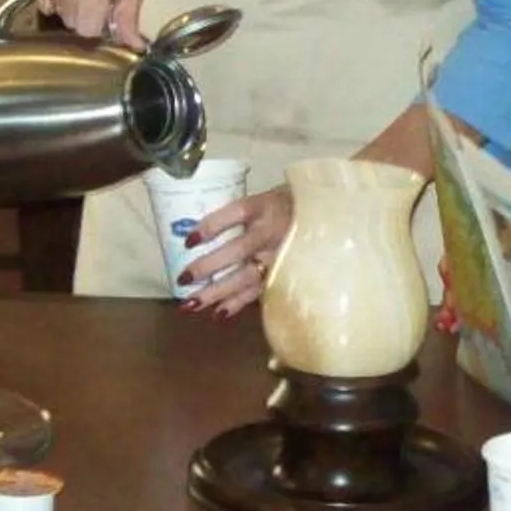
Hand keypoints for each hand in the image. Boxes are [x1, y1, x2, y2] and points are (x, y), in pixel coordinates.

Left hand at [178, 184, 293, 318]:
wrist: (328, 217)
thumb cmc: (289, 205)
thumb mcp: (267, 197)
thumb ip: (241, 213)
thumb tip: (201, 231)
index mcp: (265, 206)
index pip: (235, 213)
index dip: (211, 226)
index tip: (189, 240)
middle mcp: (272, 232)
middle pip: (237, 250)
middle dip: (208, 266)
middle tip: (183, 278)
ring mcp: (280, 256)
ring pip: (246, 277)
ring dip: (217, 292)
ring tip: (191, 304)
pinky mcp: (286, 274)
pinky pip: (260, 291)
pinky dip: (238, 303)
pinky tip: (219, 313)